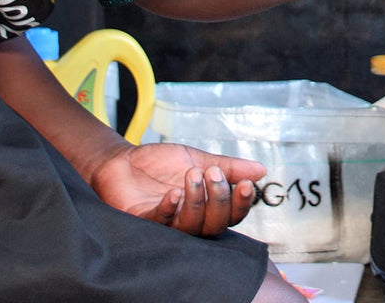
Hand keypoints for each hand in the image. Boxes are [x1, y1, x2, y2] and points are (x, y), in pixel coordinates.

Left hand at [91, 142, 265, 236]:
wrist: (123, 160)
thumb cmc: (160, 164)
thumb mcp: (199, 159)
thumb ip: (228, 166)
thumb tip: (261, 170)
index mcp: (206, 208)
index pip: (232, 215)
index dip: (241, 203)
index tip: (246, 183)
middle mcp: (189, 221)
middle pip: (215, 225)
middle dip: (219, 199)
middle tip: (211, 172)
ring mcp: (167, 224)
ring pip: (191, 226)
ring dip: (196, 201)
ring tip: (192, 174)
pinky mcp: (142, 222)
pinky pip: (160, 223)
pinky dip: (169, 209)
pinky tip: (174, 193)